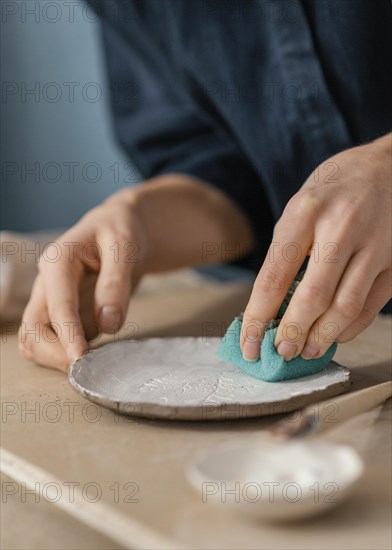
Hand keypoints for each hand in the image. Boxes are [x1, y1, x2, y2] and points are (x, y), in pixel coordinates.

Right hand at [20, 174, 252, 370]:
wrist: (119, 230)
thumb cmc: (121, 232)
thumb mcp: (125, 248)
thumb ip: (116, 284)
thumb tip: (108, 324)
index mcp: (58, 261)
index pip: (57, 305)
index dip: (68, 334)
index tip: (81, 360)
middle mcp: (46, 283)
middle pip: (33, 328)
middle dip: (55, 352)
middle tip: (89, 368)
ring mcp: (50, 301)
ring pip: (34, 339)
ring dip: (55, 357)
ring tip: (92, 363)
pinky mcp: (59, 314)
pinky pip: (51, 342)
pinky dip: (63, 354)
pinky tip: (92, 355)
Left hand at [241, 134, 391, 361]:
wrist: (390, 166)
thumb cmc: (335, 188)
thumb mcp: (300, 205)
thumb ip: (286, 252)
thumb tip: (272, 306)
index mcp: (306, 212)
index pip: (275, 275)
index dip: (258, 316)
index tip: (248, 343)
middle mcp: (341, 228)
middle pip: (312, 296)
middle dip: (291, 332)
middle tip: (280, 352)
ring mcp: (374, 245)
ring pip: (345, 307)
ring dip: (321, 337)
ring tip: (305, 351)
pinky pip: (371, 306)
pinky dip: (350, 328)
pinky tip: (334, 335)